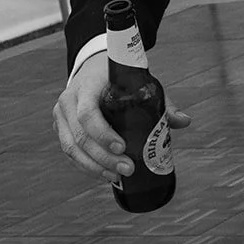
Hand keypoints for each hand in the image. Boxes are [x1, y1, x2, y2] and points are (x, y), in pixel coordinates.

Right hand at [54, 50, 191, 183]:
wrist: (93, 68)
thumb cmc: (121, 78)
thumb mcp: (140, 83)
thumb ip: (161, 102)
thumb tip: (184, 122)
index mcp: (86, 87)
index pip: (88, 113)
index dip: (103, 134)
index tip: (122, 148)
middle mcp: (68, 101)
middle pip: (79, 136)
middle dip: (103, 157)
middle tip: (127, 169)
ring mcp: (60, 116)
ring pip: (71, 148)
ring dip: (94, 166)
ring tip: (117, 175)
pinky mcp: (59, 128)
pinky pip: (70, 151)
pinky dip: (86, 165)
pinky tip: (105, 173)